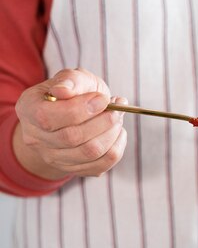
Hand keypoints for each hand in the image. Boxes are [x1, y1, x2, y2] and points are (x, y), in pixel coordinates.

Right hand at [13, 68, 127, 179]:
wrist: (74, 113)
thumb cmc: (74, 92)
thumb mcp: (72, 77)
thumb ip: (70, 80)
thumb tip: (64, 91)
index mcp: (28, 109)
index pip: (48, 117)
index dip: (79, 109)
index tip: (102, 99)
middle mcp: (35, 138)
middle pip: (71, 138)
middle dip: (101, 122)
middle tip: (117, 109)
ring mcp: (53, 158)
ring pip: (89, 153)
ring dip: (111, 134)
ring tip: (118, 118)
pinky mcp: (74, 170)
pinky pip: (101, 165)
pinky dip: (116, 148)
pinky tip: (118, 133)